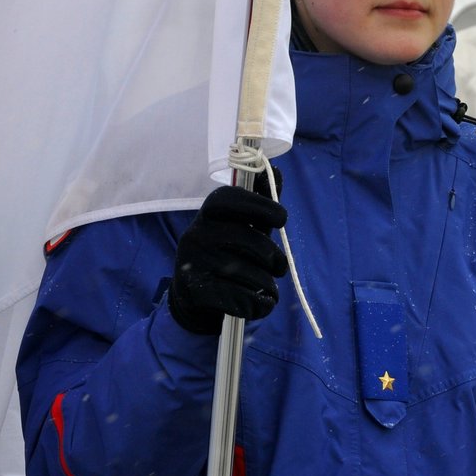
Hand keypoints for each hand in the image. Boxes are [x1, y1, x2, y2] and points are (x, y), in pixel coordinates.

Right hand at [166, 185, 287, 335]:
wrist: (192, 298)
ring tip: (267, 288)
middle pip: (248, 240)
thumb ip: (260, 204)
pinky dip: (260, 305)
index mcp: (206, 215)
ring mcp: (193, 263)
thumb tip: (278, 171)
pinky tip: (260, 304)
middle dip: (274, 257)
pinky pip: (242, 298)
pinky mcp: (196, 291)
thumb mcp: (242, 227)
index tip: (282, 217)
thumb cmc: (227, 255)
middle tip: (280, 267)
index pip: (227, 197)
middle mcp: (195, 235)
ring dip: (268, 286)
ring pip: (250, 274)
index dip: (259, 204)